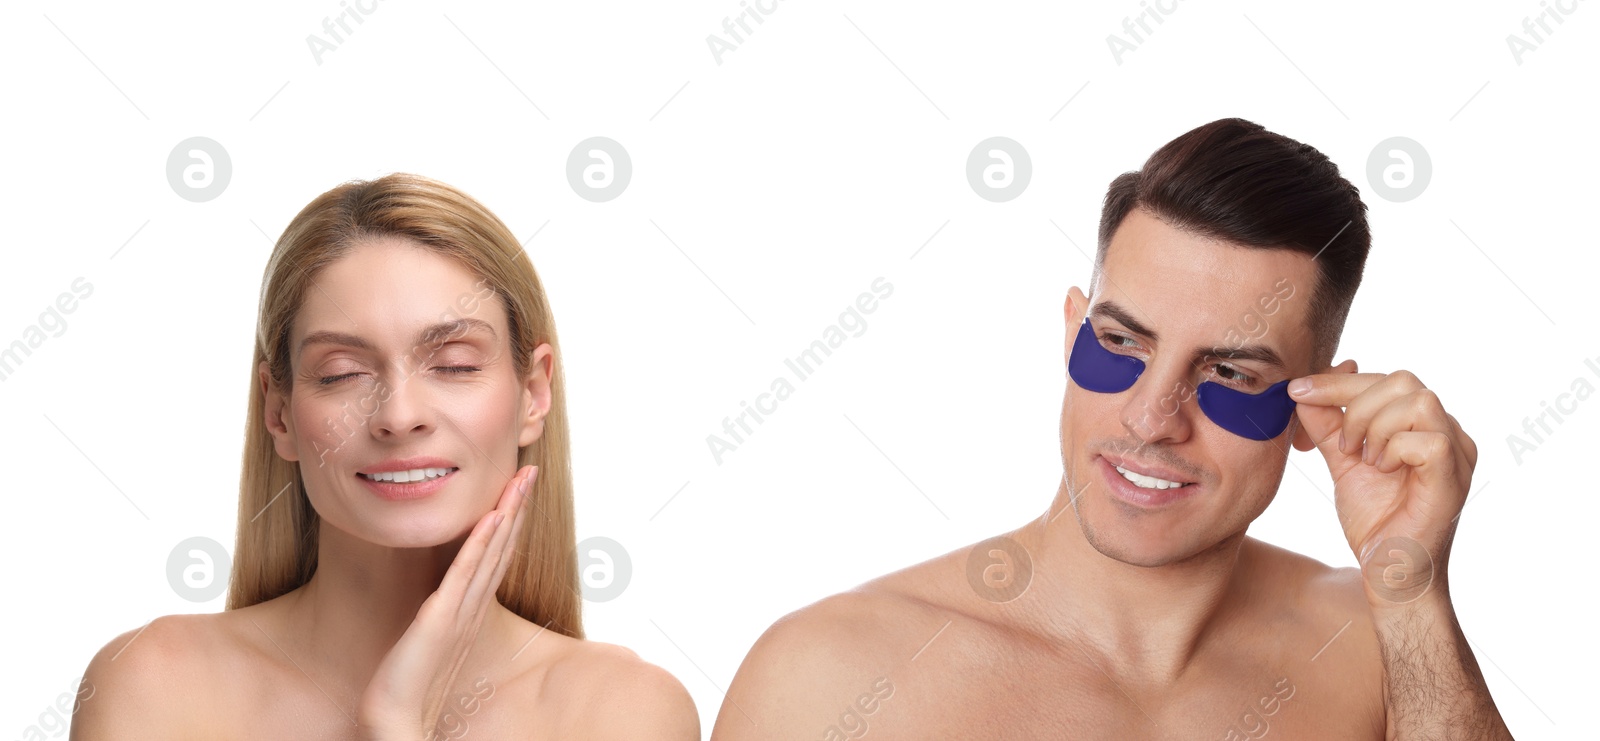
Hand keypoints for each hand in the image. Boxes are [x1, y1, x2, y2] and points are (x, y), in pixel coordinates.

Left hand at [355, 465, 536, 740]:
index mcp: (471, 608)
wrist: (394, 713)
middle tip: (530, 470)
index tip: (518, 490)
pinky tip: (493, 517)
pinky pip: (466, 572)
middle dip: (517, 506)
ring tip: (520, 480)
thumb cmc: (407, 680)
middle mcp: (473, 605)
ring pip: (491, 551)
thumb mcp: (430, 636)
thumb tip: (440, 596)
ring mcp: (461, 609)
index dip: (509, 521)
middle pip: (502, 546)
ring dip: (507, 512)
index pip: (496, 555)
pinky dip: (482, 543)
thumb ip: (441, 613)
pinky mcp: (442, 615)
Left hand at [1288, 371, 1477, 605]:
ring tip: (1363, 459)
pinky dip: (1394, 450)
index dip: (1338, 382)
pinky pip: (1428, 441)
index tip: (1298, 391)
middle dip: (1355, 403)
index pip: (1388, 380)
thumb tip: (1304, 391)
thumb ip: (1327, 425)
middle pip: (1403, 380)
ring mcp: (1457, 453)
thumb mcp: (1343, 461)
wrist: (1389, 572)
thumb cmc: (1375, 520)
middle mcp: (1449, 432)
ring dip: (1376, 427)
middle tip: (1342, 445)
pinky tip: (1382, 471)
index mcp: (1425, 425)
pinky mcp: (1454, 478)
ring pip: (1418, 402)